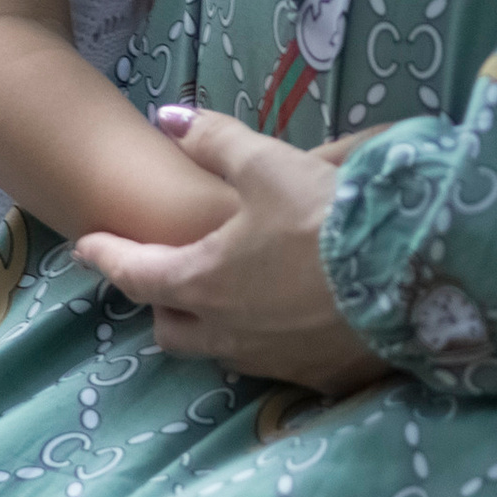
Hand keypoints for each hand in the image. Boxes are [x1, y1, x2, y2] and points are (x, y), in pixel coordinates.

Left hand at [74, 107, 392, 393]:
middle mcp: (228, 333)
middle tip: (164, 274)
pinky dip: (267, 343)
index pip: (135, 274)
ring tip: (227, 297)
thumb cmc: (324, 219)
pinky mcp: (319, 379)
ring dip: (214, 326)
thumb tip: (166, 118)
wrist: (409, 280)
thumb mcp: (267, 163)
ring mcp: (274, 363)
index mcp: (203, 282)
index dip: (108, 256)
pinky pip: (275, 366)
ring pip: (222, 352)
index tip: (87, 247)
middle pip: (172, 328)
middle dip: (161, 302)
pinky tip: (289, 321)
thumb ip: (213, 141)